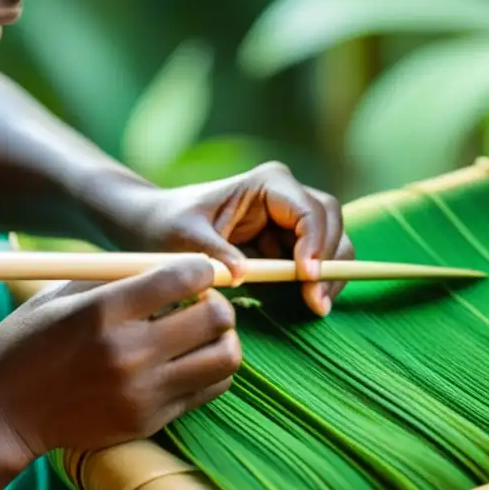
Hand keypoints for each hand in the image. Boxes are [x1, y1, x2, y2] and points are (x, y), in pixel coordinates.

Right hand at [0, 256, 239, 459]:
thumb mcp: (64, 293)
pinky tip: (188, 361)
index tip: (199, 272)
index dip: (202, 269)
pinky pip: (208, 390)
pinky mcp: (150, 420)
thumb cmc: (30, 342)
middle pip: (215, 317)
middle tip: (204, 303)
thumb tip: (178, 264)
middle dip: (218, 303)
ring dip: (224, 339)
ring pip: (225, 358)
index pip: (183, 278)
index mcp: (104, 312)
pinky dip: (209, 370)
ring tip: (202, 333)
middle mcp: (129, 353)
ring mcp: (142, 392)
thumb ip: (122, 276)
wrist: (0, 412)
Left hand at [103, 162, 353, 316]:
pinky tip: (311, 302)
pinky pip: (317, 259)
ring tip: (317, 306)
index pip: (308, 210)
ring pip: (332, 241)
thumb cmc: (168, 225)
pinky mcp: (288, 241)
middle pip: (331, 222)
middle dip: (330, 261)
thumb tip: (244, 275)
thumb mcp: (185, 238)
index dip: (315, 243)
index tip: (307, 276)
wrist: (157, 228)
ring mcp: (291, 218)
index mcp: (267, 183)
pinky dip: (319, 280)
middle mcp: (287, 195)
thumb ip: (216, 253)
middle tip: (317, 300)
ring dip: (331, 273)